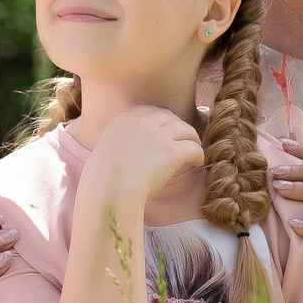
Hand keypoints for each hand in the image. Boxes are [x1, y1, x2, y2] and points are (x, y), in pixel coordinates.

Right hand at [90, 106, 206, 205]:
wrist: (109, 192)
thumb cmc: (104, 180)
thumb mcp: (106, 151)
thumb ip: (119, 144)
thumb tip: (130, 153)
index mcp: (123, 120)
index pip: (149, 110)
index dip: (162, 119)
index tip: (167, 128)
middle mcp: (140, 123)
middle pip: (169, 116)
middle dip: (177, 125)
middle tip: (183, 138)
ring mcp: (157, 136)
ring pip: (184, 129)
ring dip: (192, 137)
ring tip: (194, 149)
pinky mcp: (170, 152)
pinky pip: (192, 147)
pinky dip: (198, 154)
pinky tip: (197, 162)